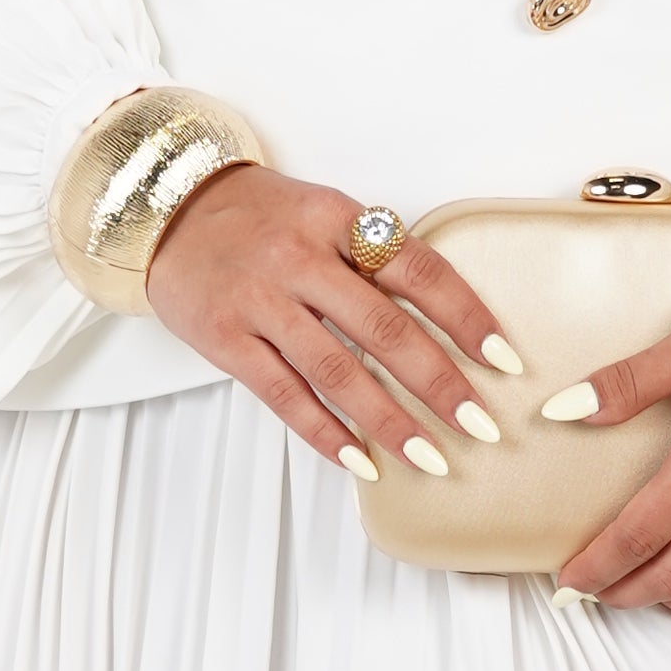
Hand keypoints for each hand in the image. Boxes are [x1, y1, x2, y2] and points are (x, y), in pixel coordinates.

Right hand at [144, 165, 516, 479]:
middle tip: (479, 425)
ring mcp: (260, 300)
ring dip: (389, 420)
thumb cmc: (259, 217)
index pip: (417, 270)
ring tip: (430, 456)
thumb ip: (373, 257)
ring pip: (337, 370)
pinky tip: (361, 459)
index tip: (503, 359)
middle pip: (384, 328)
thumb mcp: (323, 213)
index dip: (466, 316)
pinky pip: (284, 394)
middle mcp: (300, 258)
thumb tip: (445, 322)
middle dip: (439, 383)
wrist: (168, 211)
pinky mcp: (225, 337)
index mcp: (336, 219)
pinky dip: (326, 431)